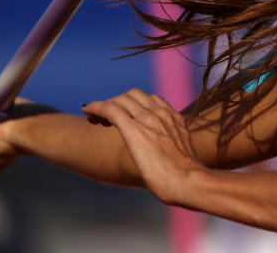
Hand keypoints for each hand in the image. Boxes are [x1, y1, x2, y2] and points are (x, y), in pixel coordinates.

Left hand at [82, 89, 203, 205]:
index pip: (150, 99)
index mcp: (173, 118)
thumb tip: (170, 161)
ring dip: (106, 105)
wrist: (189, 181)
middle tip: (106, 120)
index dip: (134, 105)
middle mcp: (160, 113)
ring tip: (95, 120)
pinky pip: (110, 109)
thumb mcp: (183, 155)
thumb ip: (174, 149)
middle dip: (118, 102)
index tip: (125, 117)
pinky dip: (96, 107)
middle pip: (133, 95)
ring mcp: (147, 119)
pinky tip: (87, 111)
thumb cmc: (187, 177)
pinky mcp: (133, 129)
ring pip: (121, 99)